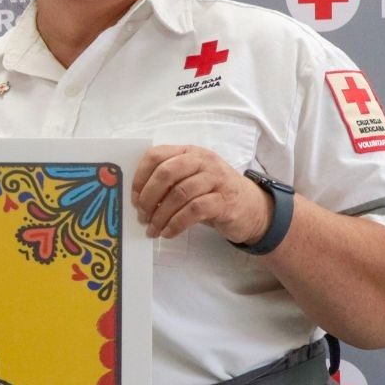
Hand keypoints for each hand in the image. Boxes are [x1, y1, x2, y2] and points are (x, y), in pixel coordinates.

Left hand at [131, 145, 271, 244]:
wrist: (251, 208)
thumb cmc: (211, 194)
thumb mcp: (189, 180)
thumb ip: (167, 182)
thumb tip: (137, 199)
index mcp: (188, 152)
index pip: (156, 155)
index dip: (140, 177)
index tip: (133, 198)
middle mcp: (203, 161)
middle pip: (166, 173)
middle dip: (148, 197)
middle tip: (141, 216)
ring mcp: (216, 179)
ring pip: (179, 194)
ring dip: (160, 215)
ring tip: (153, 229)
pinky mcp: (225, 200)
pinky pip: (194, 210)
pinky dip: (176, 224)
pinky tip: (168, 232)